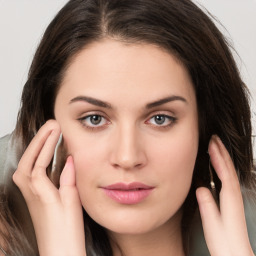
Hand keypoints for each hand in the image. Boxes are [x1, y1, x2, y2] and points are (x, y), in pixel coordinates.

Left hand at [13, 120, 85, 255]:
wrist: (59, 254)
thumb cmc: (66, 233)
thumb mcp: (71, 203)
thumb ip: (68, 179)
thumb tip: (68, 159)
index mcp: (40, 194)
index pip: (39, 163)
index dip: (47, 145)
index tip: (56, 129)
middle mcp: (31, 194)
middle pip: (27, 162)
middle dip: (38, 141)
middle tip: (50, 126)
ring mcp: (31, 197)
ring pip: (25, 167)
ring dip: (34, 149)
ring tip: (46, 136)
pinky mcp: (35, 199)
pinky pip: (30, 174)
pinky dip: (36, 161)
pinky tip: (45, 157)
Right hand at [196, 135, 254, 255]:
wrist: (236, 255)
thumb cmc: (225, 242)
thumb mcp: (213, 225)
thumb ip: (208, 206)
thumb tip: (201, 188)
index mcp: (230, 200)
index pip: (225, 173)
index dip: (218, 157)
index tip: (212, 144)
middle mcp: (235, 196)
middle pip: (229, 169)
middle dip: (222, 152)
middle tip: (215, 138)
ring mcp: (235, 198)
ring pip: (230, 173)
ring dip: (224, 158)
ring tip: (216, 147)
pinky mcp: (232, 201)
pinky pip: (229, 179)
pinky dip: (224, 168)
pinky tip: (219, 166)